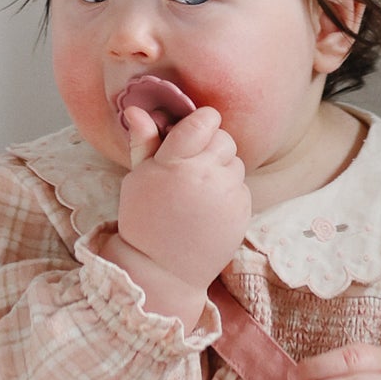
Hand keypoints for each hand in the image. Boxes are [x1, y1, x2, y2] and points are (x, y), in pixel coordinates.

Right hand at [113, 105, 250, 290]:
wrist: (163, 269)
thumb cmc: (145, 219)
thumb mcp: (137, 178)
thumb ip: (144, 141)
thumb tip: (137, 109)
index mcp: (176, 162)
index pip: (206, 120)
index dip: (201, 123)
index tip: (192, 134)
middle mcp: (206, 175)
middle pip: (224, 139)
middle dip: (210, 147)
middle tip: (191, 168)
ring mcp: (228, 194)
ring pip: (236, 162)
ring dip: (221, 170)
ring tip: (198, 192)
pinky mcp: (243, 212)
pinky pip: (242, 187)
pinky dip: (229, 193)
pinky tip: (208, 209)